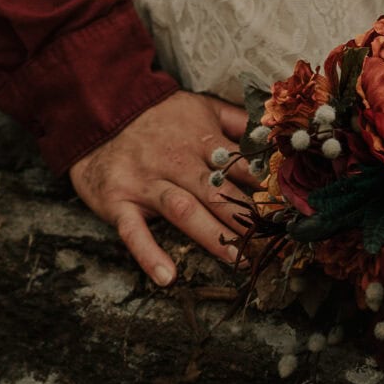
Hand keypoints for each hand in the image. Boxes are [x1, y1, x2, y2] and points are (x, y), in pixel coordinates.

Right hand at [69, 91, 255, 285]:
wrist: (97, 112)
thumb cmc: (159, 116)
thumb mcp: (202, 107)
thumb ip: (237, 121)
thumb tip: (274, 132)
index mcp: (200, 139)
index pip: (239, 166)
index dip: (263, 188)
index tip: (286, 208)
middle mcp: (176, 161)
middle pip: (216, 191)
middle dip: (244, 217)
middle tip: (269, 241)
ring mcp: (146, 182)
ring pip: (183, 210)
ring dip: (210, 236)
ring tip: (235, 259)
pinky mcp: (118, 200)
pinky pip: (133, 231)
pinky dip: (148, 254)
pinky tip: (167, 276)